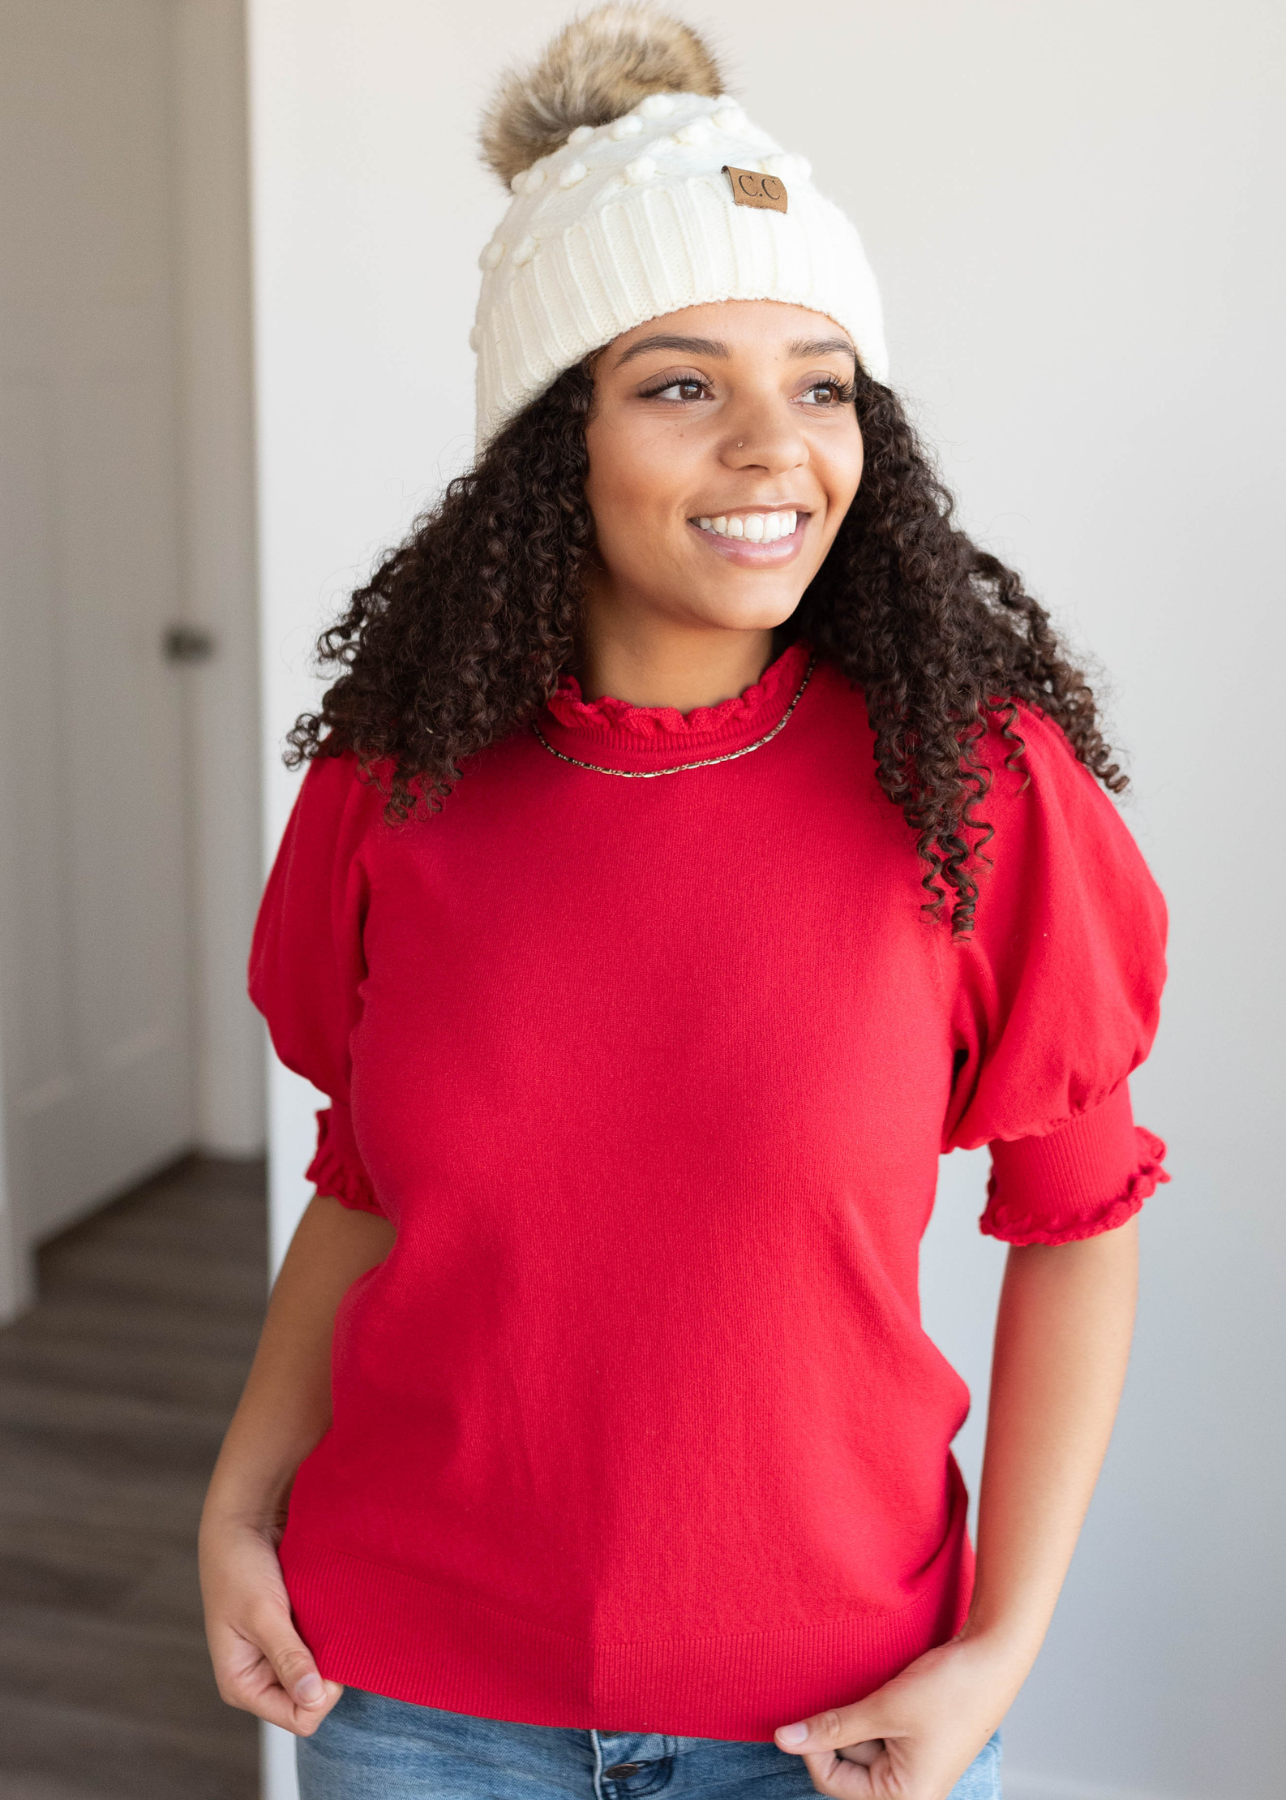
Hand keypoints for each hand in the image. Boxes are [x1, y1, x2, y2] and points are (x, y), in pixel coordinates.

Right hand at [199, 1511, 342, 1735]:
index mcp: (242, 1684)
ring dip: (331, 1645)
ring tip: (326, 1614)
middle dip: (328, 1669)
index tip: (330, 1655)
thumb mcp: (262, 1614)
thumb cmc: (239, 1564)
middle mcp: (262, 1674)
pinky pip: (324, 1643)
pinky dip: (331, 1629)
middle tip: (328, 1628)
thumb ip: (288, 1657)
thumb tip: (313, 1697)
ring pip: (323, 1669)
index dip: (321, 1693)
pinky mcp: (295, 1628)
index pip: (299, 1717)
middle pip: (313, 1697)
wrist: (246, 1516)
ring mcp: (280, 1651)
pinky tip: (329, 1607)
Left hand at [773, 1632, 1025, 1798]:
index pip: (833, 1783)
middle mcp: (910, 1791)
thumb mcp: (884, 1709)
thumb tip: (784, 1739)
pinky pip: (880, 1734)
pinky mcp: (918, 1744)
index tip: (812, 1712)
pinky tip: (883, 1689)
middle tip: (852, 1696)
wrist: (994, 1659)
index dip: (816, 1746)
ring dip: (858, 1717)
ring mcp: (914, 1767)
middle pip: (846, 1767)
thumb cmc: (950, 1691)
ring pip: (861, 1746)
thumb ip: (833, 1727)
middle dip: (841, 1730)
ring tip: (876, 1690)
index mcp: (905, 1798)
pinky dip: (872, 1713)